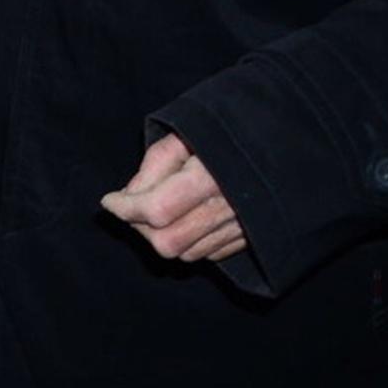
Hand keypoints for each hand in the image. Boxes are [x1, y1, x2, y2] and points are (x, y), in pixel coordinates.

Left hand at [100, 132, 248, 263]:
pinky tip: (186, 218)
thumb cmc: (225, 132)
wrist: (279, 142)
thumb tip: (127, 197)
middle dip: (141, 228)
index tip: (109, 201)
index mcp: (212, 177)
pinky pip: (208, 255)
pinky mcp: (252, 238)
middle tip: (132, 206)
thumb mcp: (185, 135)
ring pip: (187, 253)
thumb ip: (154, 166)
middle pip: (168, 242)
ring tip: (159, 210)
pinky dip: (188, 242)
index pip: (156, 209)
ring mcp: (244, 228)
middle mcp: (231, 209)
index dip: (125, 208)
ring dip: (163, 237)